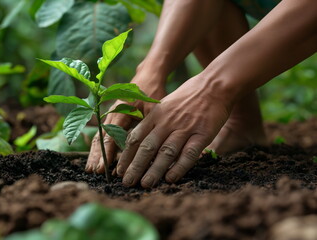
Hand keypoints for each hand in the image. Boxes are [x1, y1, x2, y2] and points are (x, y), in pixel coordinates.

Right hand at [85, 65, 166, 172]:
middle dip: (96, 155)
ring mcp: (110, 115)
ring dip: (96, 153)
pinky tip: (98, 160)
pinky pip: (104, 134)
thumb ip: (148, 128)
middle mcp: (111, 113)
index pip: (110, 135)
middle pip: (100, 137)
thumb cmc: (152, 92)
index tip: (103, 168)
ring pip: (100, 136)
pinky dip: (101, 147)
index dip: (106, 153)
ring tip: (91, 169)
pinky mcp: (113, 118)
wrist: (148, 76)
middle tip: (93, 172)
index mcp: (120, 110)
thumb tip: (149, 152)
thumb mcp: (153, 109)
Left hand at [116, 75, 231, 187]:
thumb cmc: (188, 96)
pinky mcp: (202, 133)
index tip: (119, 170)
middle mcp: (167, 122)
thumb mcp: (164, 105)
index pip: (135, 137)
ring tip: (145, 184)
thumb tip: (138, 141)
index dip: (126, 156)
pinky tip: (171, 179)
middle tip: (127, 182)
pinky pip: (189, 153)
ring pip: (165, 152)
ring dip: (154, 170)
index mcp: (155, 115)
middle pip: (147, 147)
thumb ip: (152, 122)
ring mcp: (184, 128)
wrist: (215, 84)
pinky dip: (179, 167)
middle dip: (135, 166)